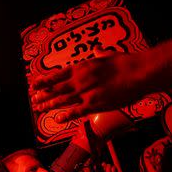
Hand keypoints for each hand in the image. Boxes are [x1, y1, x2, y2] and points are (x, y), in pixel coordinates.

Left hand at [30, 53, 146, 119]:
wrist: (138, 72)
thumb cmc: (126, 63)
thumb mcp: (108, 55)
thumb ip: (99, 55)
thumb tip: (96, 51)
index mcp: (81, 67)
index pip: (56, 75)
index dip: (44, 81)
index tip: (35, 84)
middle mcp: (79, 80)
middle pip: (55, 89)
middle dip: (43, 94)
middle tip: (33, 99)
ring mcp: (85, 93)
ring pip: (62, 100)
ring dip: (48, 105)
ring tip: (38, 109)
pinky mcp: (94, 104)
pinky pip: (76, 112)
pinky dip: (65, 116)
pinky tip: (56, 120)